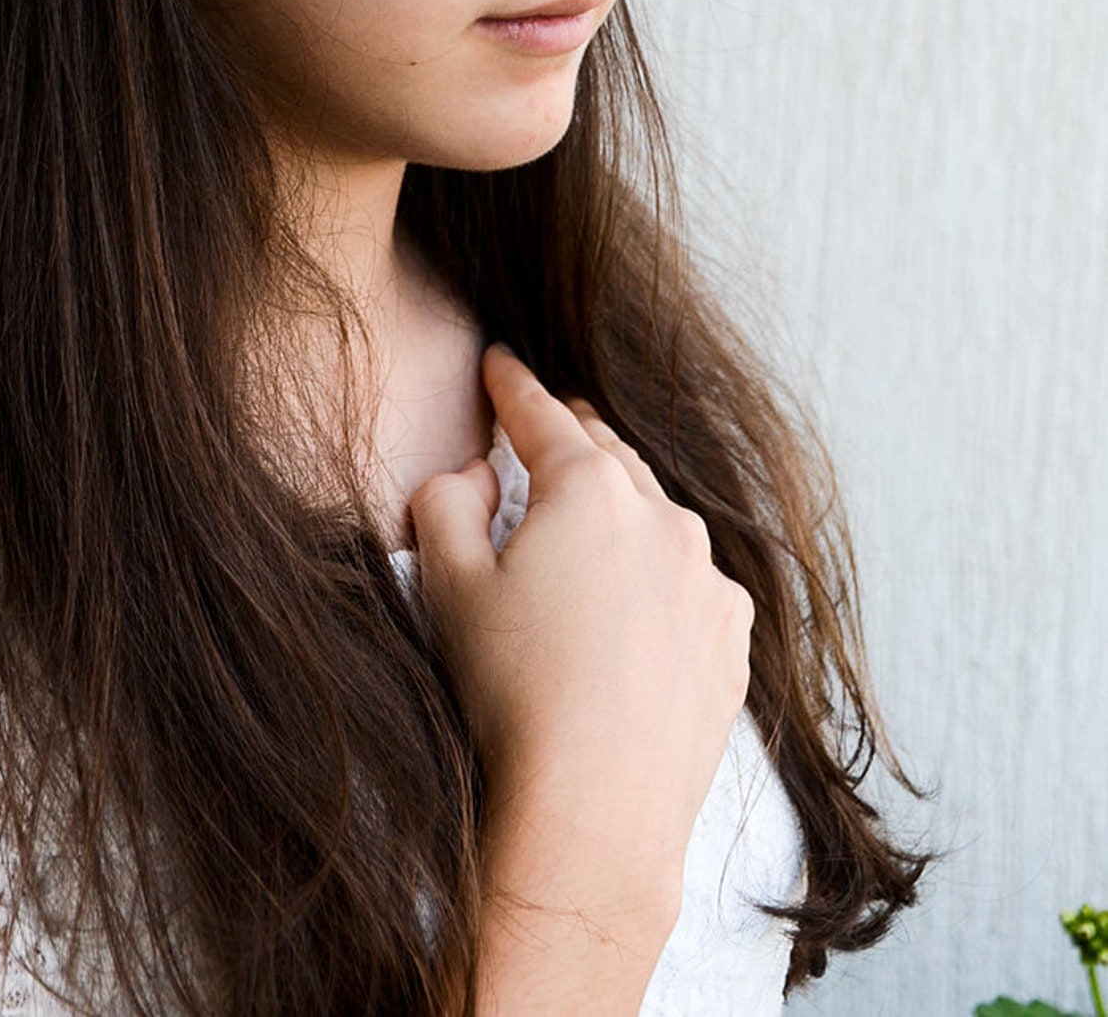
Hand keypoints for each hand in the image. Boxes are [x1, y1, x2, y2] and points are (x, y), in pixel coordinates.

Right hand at [410, 343, 752, 934]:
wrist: (593, 817)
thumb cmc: (511, 694)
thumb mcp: (446, 583)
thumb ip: (447, 499)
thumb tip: (479, 475)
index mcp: (590, 489)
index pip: (541, 415)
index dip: (512, 385)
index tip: (499, 361)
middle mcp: (663, 518)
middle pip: (607, 456)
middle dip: (571, 438)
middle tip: (543, 426)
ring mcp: (708, 581)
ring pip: (655, 518)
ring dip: (618, 509)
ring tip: (585, 525)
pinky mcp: (730, 641)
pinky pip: (689, 583)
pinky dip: (657, 575)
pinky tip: (628, 605)